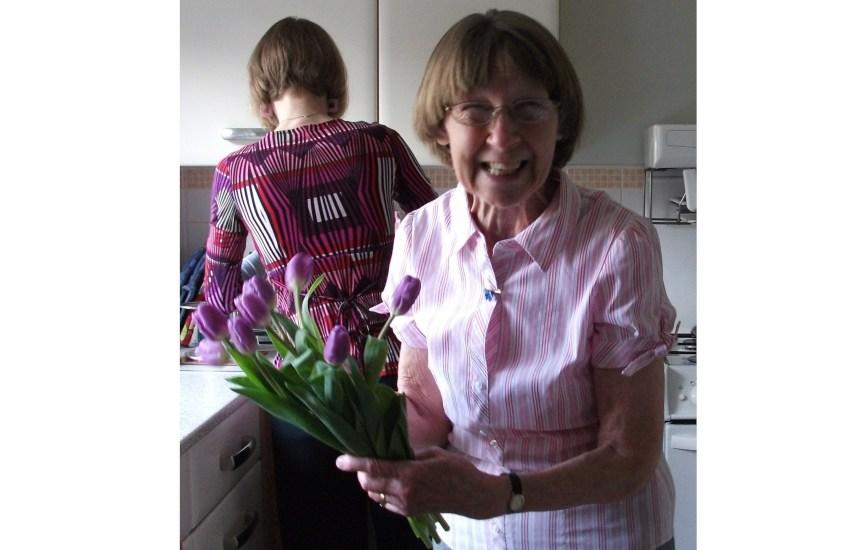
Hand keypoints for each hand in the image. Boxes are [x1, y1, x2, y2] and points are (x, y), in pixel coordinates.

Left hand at [335, 447, 506, 518]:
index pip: (374, 468)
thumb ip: (409, 454)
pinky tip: (391, 483)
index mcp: (409, 474)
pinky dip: (382, 493)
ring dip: (371, 484)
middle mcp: (404, 492)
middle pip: (369, 485)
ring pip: (375, 495)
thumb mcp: (433, 453)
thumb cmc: (457, 469)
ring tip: (379, 471)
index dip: (354, 464)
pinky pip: (386, 503)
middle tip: (366, 461)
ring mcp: (406, 505)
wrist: (473, 496)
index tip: (340, 460)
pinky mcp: (409, 512)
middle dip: (362, 473)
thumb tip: (392, 451)